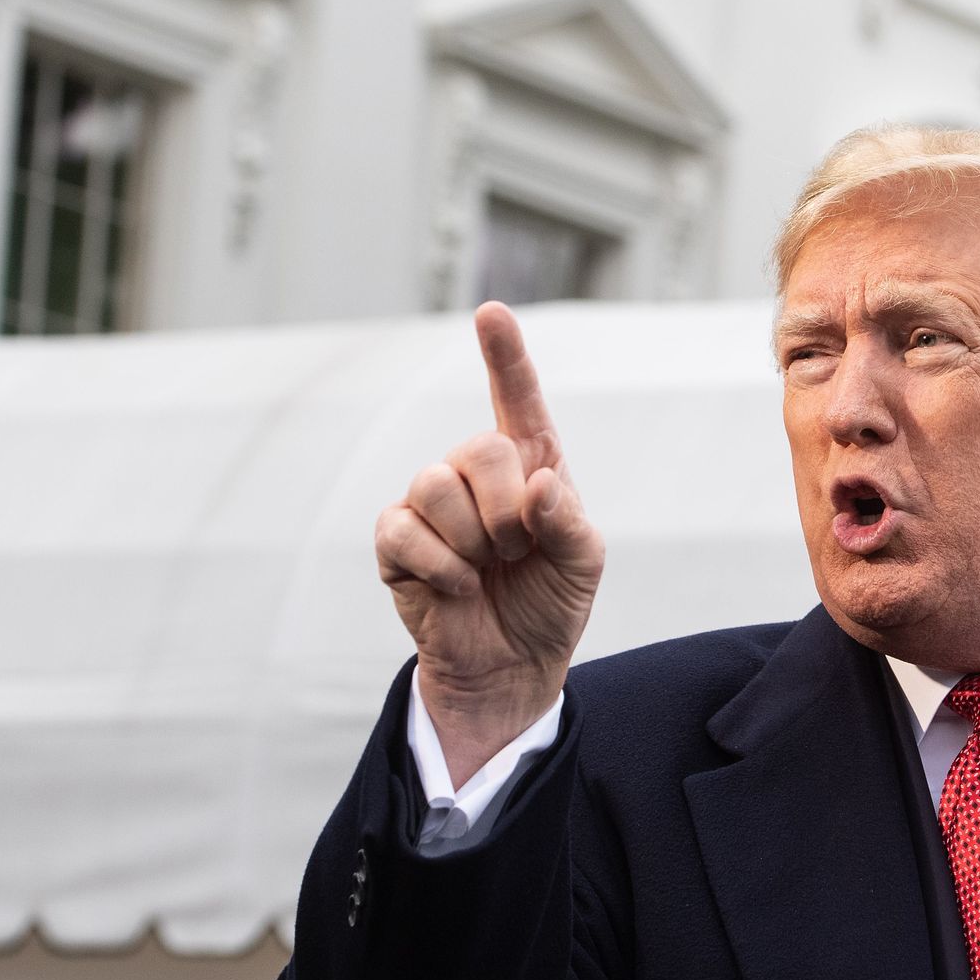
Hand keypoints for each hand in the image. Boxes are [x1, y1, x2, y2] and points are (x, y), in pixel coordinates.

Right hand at [374, 302, 604, 784]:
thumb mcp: (582, 563)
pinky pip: (404, 528)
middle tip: (518, 551)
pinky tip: (457, 587)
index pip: (518, 400)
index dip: (505, 356)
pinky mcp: (396, 540)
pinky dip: (442, 566)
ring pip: (435, 484)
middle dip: (507, 510)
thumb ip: (569, 520)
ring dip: (474, 540)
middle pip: (480, 448)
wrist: (512, 666)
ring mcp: (430, 503)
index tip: (492, 313)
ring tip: (487, 569)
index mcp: (531, 465)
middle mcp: (476, 473)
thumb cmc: (551, 603)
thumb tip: (539, 484)